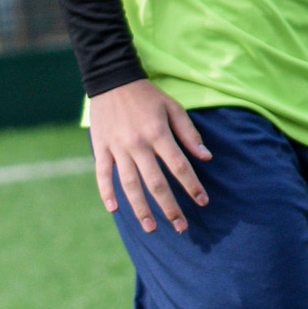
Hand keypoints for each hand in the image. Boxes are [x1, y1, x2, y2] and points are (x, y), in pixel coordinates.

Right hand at [87, 79, 211, 232]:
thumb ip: (189, 133)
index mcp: (158, 133)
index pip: (179, 166)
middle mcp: (138, 144)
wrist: (112, 80)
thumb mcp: (173, 108)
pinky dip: (107, 192)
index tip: (203, 202)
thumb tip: (206, 157)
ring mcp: (117, 148)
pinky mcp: (101, 148)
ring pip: (130, 184)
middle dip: (170, 207)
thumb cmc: (147, 96)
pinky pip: (103, 174)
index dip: (192, 185)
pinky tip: (114, 209)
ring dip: (140, 208)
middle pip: (156, 182)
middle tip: (181, 227)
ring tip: (150, 228)